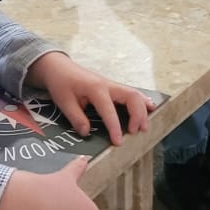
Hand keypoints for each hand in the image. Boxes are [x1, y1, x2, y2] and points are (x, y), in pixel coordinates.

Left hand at [26, 50, 153, 144]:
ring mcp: (112, 85)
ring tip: (144, 126)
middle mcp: (108, 85)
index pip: (109, 110)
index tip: (118, 142)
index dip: (115, 127)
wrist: (59, 67)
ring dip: (142, 110)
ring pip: (134, 94)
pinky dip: (141, 101)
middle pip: (131, 97)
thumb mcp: (63, 102)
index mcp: (95, 89)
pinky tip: (150, 108)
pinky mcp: (112, 87)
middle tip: (136, 131)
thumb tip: (87, 133)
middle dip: (137, 114)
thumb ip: (76, 118)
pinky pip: (131, 93)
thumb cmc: (60, 83)